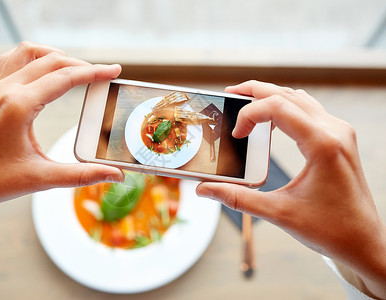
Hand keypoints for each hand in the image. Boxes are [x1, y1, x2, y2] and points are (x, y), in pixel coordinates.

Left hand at [0, 42, 123, 236]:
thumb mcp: (41, 178)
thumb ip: (82, 175)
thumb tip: (115, 174)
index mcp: (18, 106)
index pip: (65, 78)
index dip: (94, 72)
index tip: (114, 70)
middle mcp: (6, 90)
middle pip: (52, 61)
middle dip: (81, 65)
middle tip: (104, 74)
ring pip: (31, 54)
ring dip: (57, 57)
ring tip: (77, 71)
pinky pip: (13, 61)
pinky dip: (34, 58)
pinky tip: (44, 70)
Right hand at [196, 80, 385, 297]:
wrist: (364, 241)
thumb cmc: (330, 229)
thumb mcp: (278, 212)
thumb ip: (237, 198)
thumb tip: (205, 190)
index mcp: (322, 144)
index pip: (278, 107)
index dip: (249, 114)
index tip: (236, 134)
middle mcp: (334, 131)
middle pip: (288, 95)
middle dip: (255, 91)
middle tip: (230, 94)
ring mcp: (340, 133)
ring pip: (300, 99)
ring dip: (272, 97)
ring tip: (246, 103)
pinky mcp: (339, 139)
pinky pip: (309, 111)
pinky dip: (286, 108)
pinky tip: (271, 121)